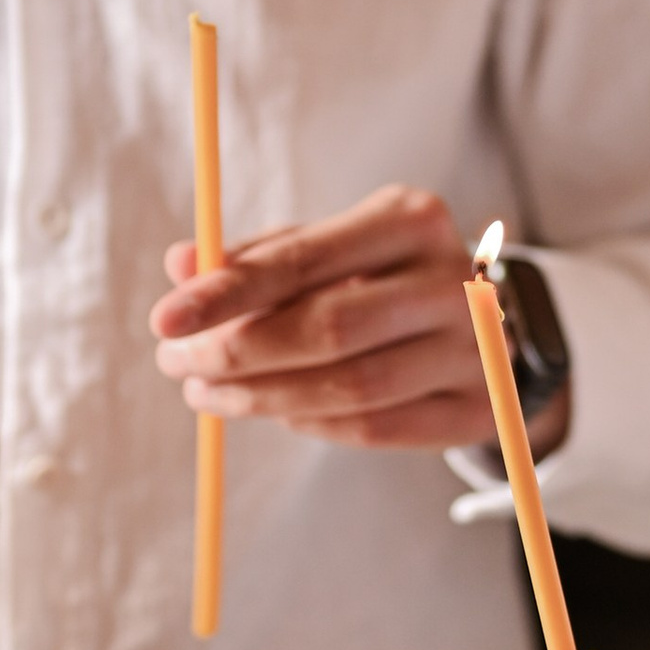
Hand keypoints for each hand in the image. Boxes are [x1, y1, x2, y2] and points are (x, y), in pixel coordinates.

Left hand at [152, 185, 534, 453]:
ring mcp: (475, 349)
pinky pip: (374, 429)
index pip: (305, 258)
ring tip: (209, 393)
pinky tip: (275, 409)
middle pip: (328, 329)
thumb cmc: (382, 277)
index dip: (228, 291)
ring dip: (262, 398)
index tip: (165, 318)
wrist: (484, 323)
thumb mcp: (327, 248)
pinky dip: (311, 424)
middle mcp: (451, 281)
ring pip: (349, 389)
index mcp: (411, 220)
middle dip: (238, 352)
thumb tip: (180, 263)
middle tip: (178, 364)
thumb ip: (258, 257)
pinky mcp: (476, 407)